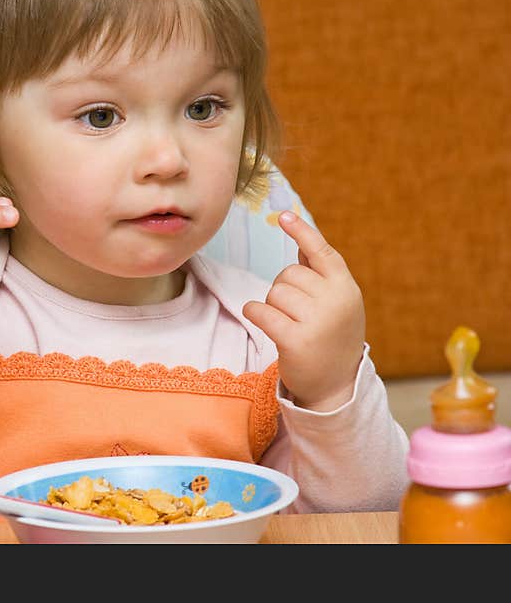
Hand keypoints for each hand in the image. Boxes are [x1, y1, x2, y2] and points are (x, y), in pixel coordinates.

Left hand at [242, 211, 364, 410]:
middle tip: (296, 314)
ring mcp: (317, 322)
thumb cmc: (331, 337)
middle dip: (283, 289)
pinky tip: (265, 323)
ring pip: (273, 292)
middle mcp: (335, 302)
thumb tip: (300, 236)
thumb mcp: (336, 302)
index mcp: (346, 288)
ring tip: (288, 324)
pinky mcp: (295, 341)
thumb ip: (320, 272)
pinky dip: (255, 313)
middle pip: (288, 274)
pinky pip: (260, 311)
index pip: (322, 252)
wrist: (335, 386)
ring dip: (271, 305)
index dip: (302, 232)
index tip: (283, 216)